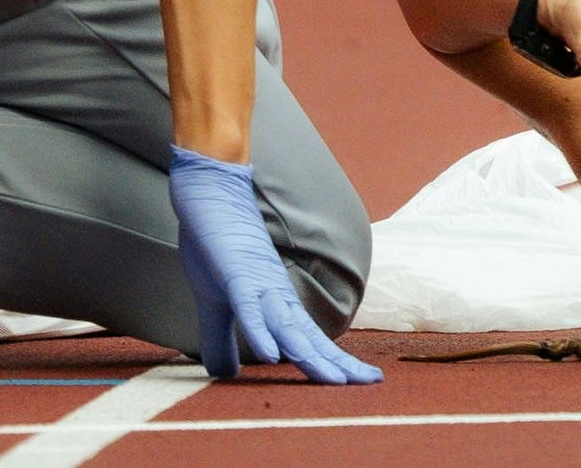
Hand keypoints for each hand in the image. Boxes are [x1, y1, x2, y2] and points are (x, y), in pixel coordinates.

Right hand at [166, 147, 380, 382]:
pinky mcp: (236, 276)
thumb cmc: (216, 250)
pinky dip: (259, 332)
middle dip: (339, 363)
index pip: (309, 340)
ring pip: (289, 327)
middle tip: (371, 383)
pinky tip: (270, 355)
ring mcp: (259, 286)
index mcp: (274, 305)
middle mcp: (276, 297)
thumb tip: (227, 374)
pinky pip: (249, 309)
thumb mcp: (217, 306)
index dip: (332, 362)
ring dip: (311, 356)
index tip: (361, 382)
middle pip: (311, 337)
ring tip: (336, 381)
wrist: (209, 198)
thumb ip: (222, 340)